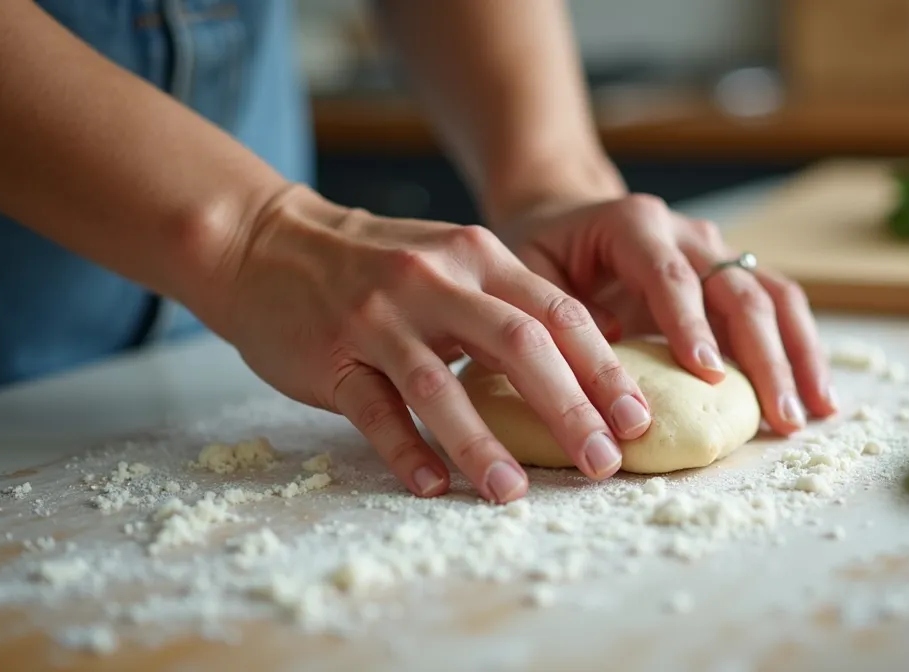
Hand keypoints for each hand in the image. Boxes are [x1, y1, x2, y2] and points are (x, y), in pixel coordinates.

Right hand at [205, 186, 653, 503]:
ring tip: (516, 493)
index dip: (606, 369)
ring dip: (484, 444)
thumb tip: (587, 371)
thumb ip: (508, 303)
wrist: (267, 242)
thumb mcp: (451, 260)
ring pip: (442, 386)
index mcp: (478, 256)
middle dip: (571, 408)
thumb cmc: (376, 263)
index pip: (559, 313)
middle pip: (519, 346)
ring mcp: (379, 318)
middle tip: (606, 463)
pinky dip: (405, 450)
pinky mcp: (330, 354)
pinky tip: (434, 486)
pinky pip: (373, 410)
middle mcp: (435, 280)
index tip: (640, 419)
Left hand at [497, 193, 837, 434]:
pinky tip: (817, 398)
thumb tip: (605, 362)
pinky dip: (802, 351)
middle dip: (763, 356)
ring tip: (812, 414)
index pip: (669, 275)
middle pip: (737, 289)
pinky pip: (779, 308)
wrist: (561, 215)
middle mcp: (684, 232)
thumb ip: (556, 313)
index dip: (690, 325)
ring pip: (774, 296)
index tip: (708, 376)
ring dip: (797, 356)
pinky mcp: (731, 275)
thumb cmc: (538, 251)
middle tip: (778, 416)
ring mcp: (716, 252)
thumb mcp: (525, 274)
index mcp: (632, 223)